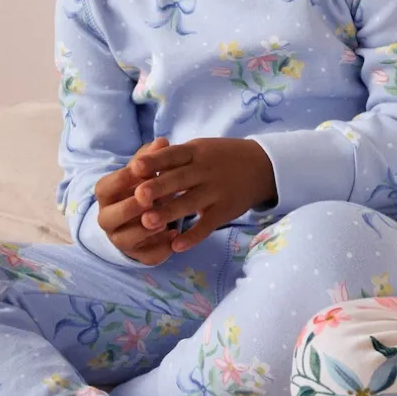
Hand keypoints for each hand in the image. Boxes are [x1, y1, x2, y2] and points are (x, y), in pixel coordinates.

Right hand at [94, 137, 177, 264]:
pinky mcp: (138, 256)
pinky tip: (175, 237)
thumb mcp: (145, 171)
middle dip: (129, 208)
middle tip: (149, 200)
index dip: (121, 179)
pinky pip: (147, 257)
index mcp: (106, 196)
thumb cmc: (144, 186)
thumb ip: (151, 157)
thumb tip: (162, 141)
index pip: (104, 188)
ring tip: (165, 221)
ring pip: (126, 240)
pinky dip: (161, 249)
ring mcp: (120, 240)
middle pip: (109, 217)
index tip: (141, 170)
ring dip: (145, 231)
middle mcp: (107, 220)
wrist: (148, 213)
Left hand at [130, 138, 276, 253]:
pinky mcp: (225, 210)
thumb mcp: (200, 149)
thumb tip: (137, 166)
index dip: (154, 161)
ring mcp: (216, 191)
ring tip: (148, 222)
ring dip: (169, 213)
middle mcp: (205, 170)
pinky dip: (193, 236)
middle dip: (158, 187)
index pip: (173, 155)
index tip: (135, 167)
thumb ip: (173, 157)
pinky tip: (177, 246)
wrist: (261, 166)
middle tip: (138, 196)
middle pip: (179, 179)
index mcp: (196, 152)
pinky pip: (207, 225)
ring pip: (189, 203)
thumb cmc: (220, 157)